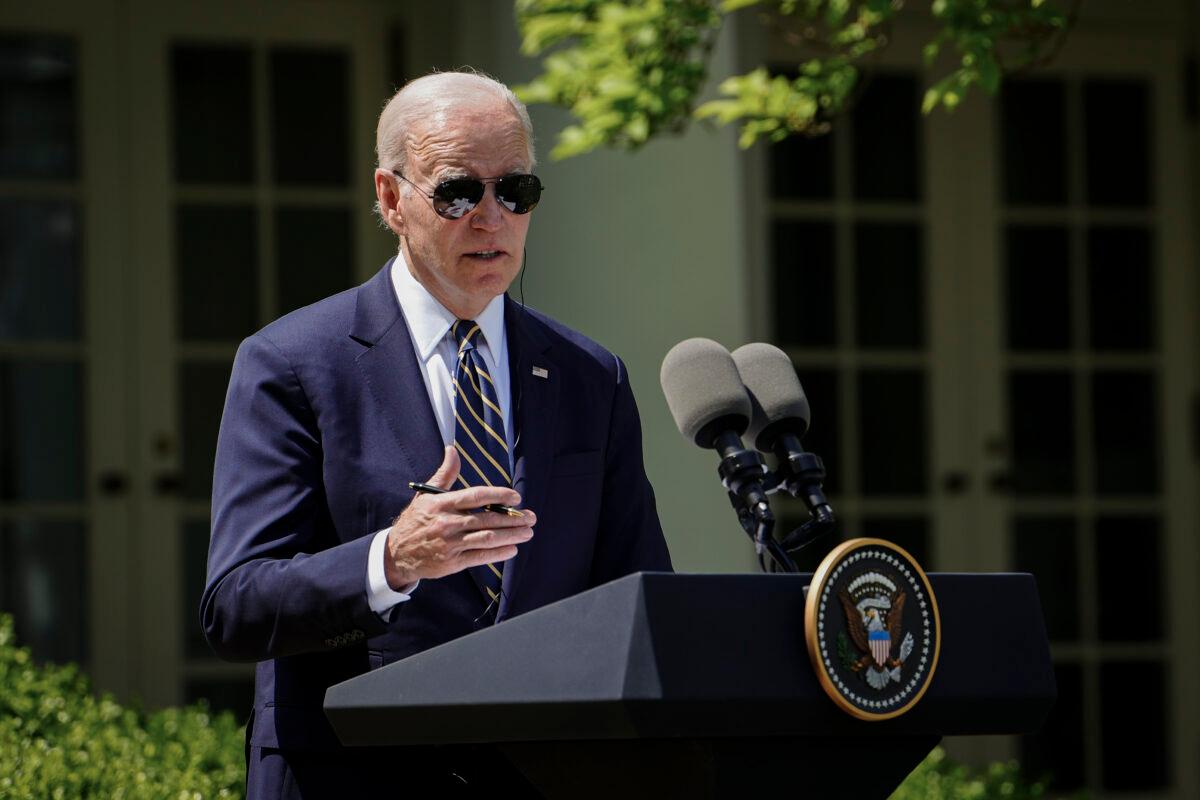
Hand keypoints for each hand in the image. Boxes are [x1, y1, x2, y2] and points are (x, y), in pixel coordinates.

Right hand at [384, 447, 535, 588]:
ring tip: (527, 532)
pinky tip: (513, 549)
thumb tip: (452, 450)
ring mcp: (450, 544)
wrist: (396, 553)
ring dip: (511, 535)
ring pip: (487, 539)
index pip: (476, 496)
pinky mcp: (452, 562)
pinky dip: (498, 553)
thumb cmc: (416, 520)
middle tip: (531, 517)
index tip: (516, 497)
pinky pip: (480, 556)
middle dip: (513, 518)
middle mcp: (447, 523)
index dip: (498, 496)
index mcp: (442, 504)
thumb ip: (444, 473)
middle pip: (486, 520)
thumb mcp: (426, 495)